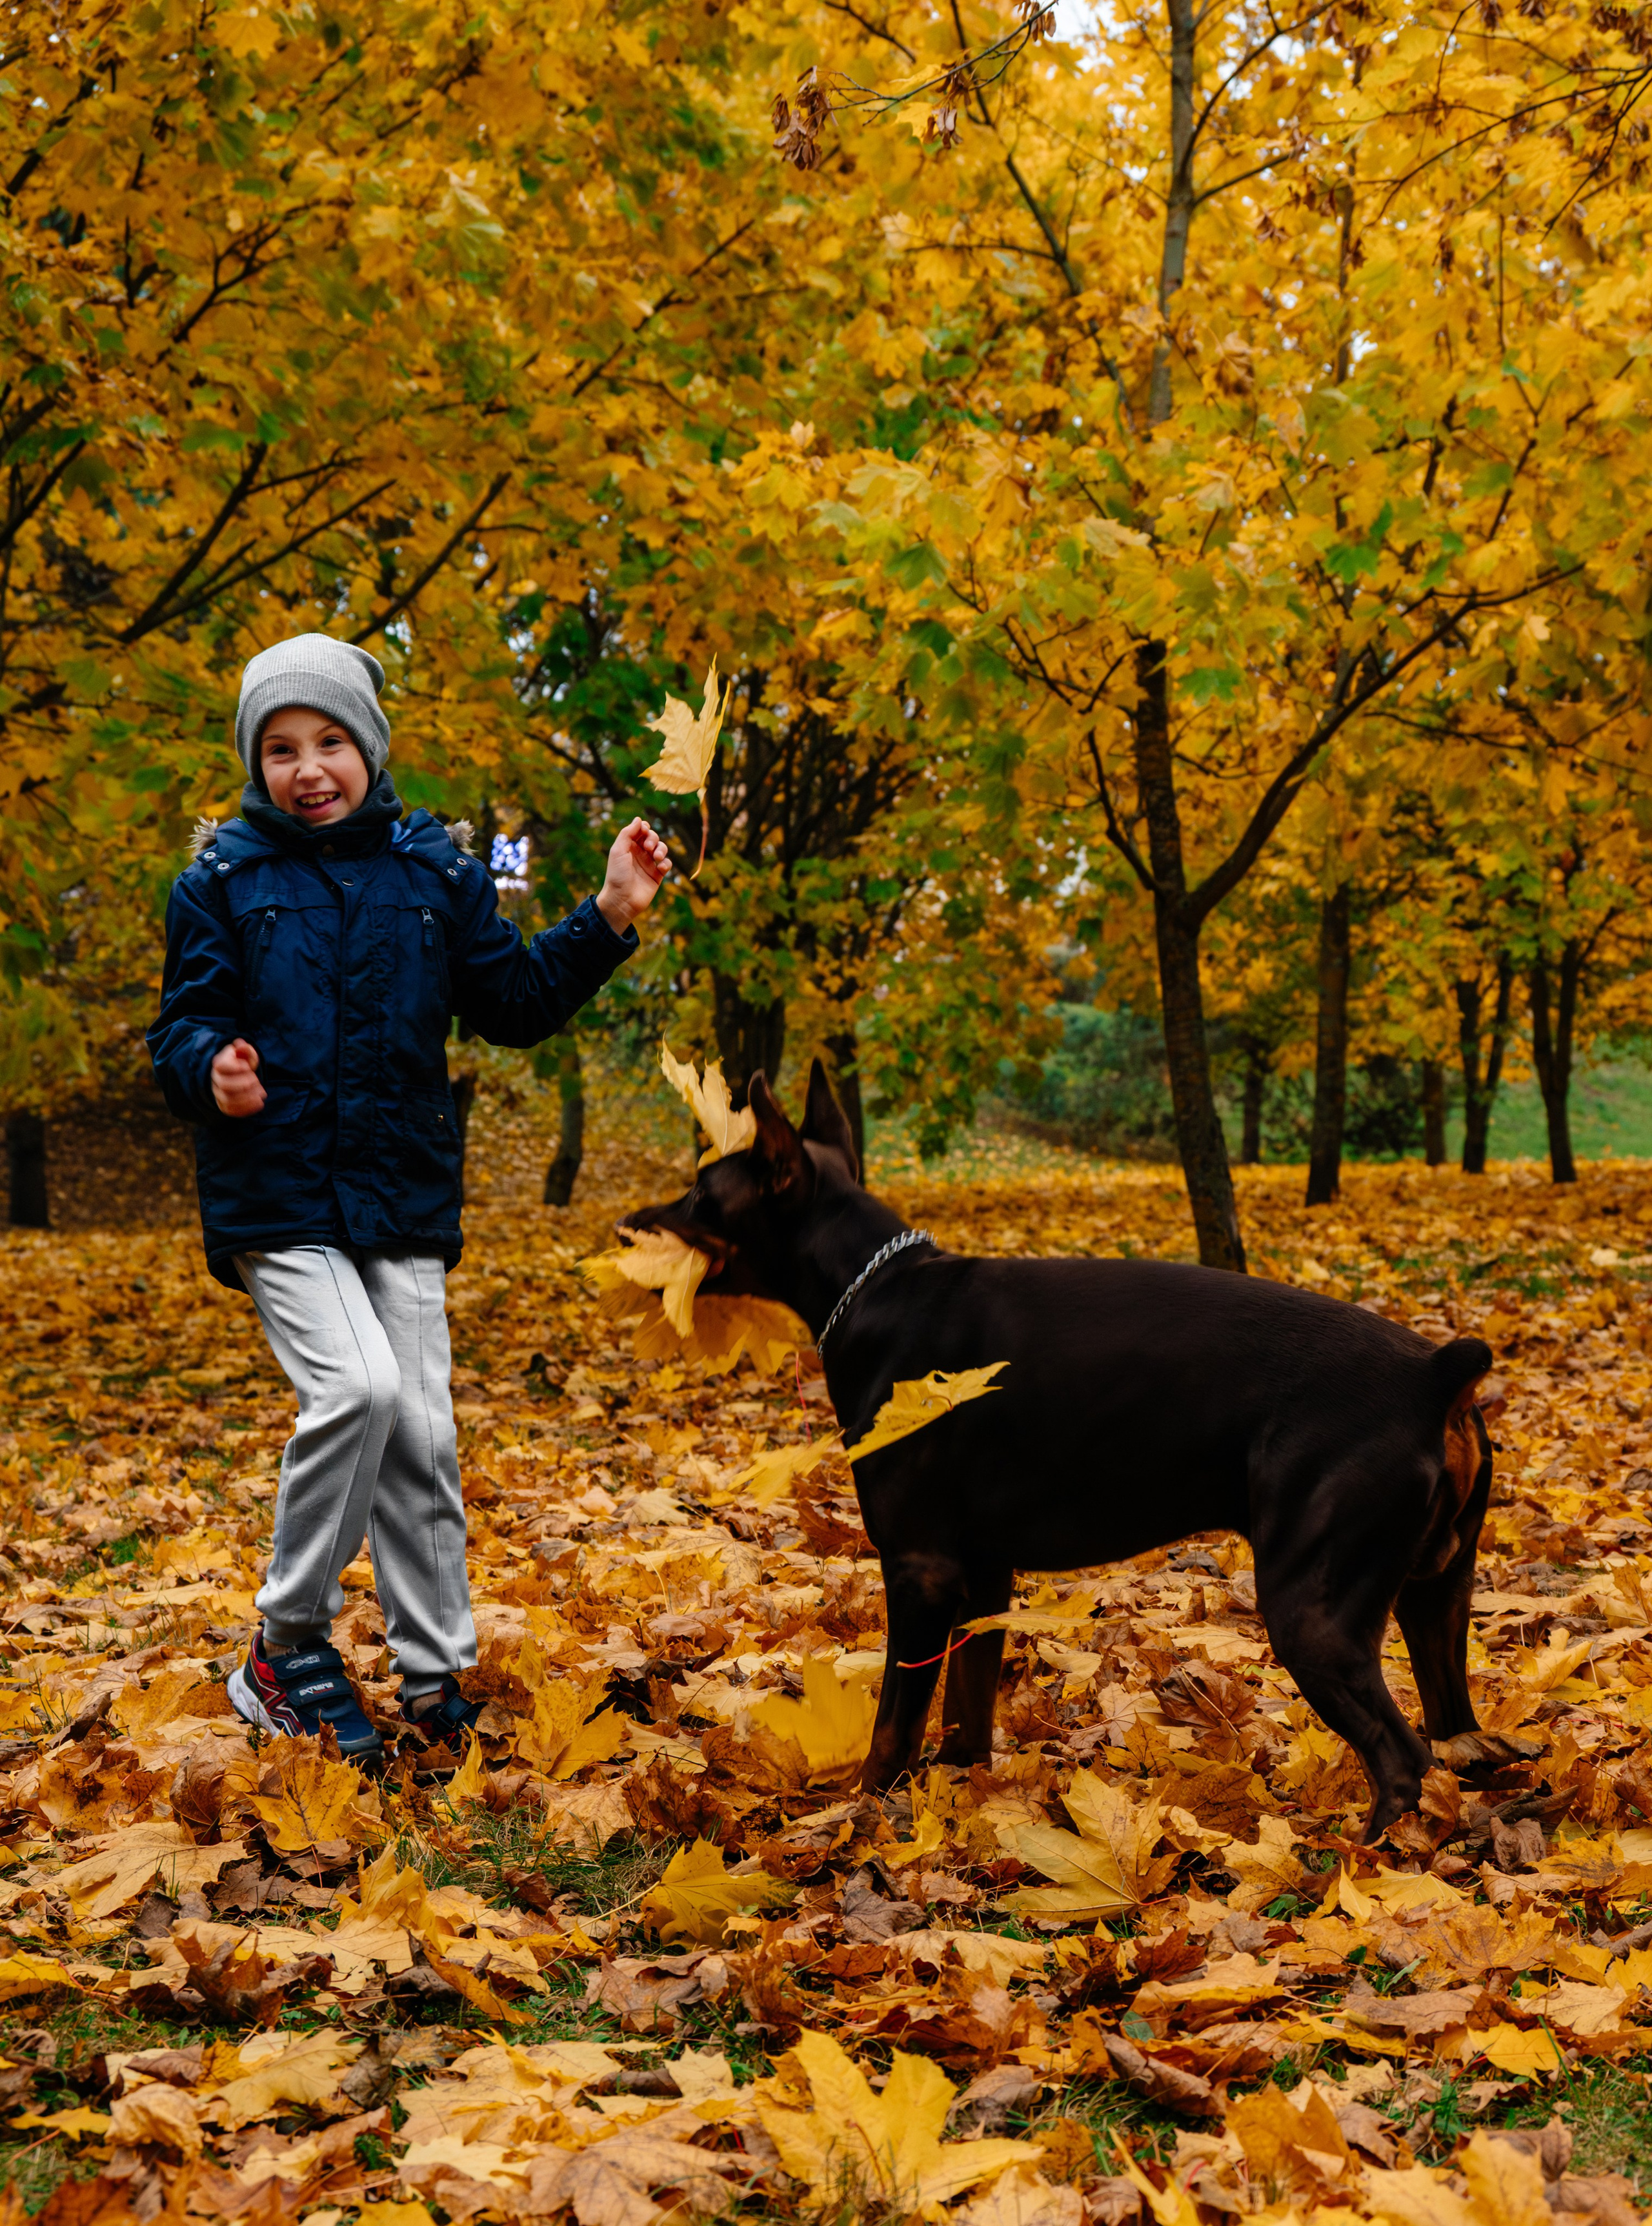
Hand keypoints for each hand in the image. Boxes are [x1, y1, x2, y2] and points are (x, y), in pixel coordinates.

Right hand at [212, 1037, 265, 1117]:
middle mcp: (216, 1080)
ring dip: (247, 1098)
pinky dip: (247, 1109)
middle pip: (224, 1084)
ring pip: (227, 1099)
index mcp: (219, 1064)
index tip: (247, 1066)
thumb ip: (245, 1050)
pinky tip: (259, 1103)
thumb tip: (241, 1045)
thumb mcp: (245, 1054)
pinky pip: (232, 1110)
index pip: (220, 1066)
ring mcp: (219, 1094)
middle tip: (256, 1080)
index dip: (234, 1067)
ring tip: (261, 1094)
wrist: (236, 1076)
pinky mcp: (225, 1106)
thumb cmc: (242, 1062)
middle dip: (243, 1083)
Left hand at [596, 818, 671, 932]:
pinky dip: (666, 863)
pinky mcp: (657, 875)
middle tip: (648, 847)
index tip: (643, 831)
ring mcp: (649, 864)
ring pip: (662, 849)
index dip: (644, 828)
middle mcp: (639, 854)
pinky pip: (667, 864)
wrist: (622, 899)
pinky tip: (660, 868)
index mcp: (628, 846)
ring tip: (657, 857)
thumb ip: (627, 833)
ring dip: (662, 849)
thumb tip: (639, 819)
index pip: (640, 830)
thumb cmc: (617, 875)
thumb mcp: (618, 850)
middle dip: (653, 838)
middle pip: (653, 837)